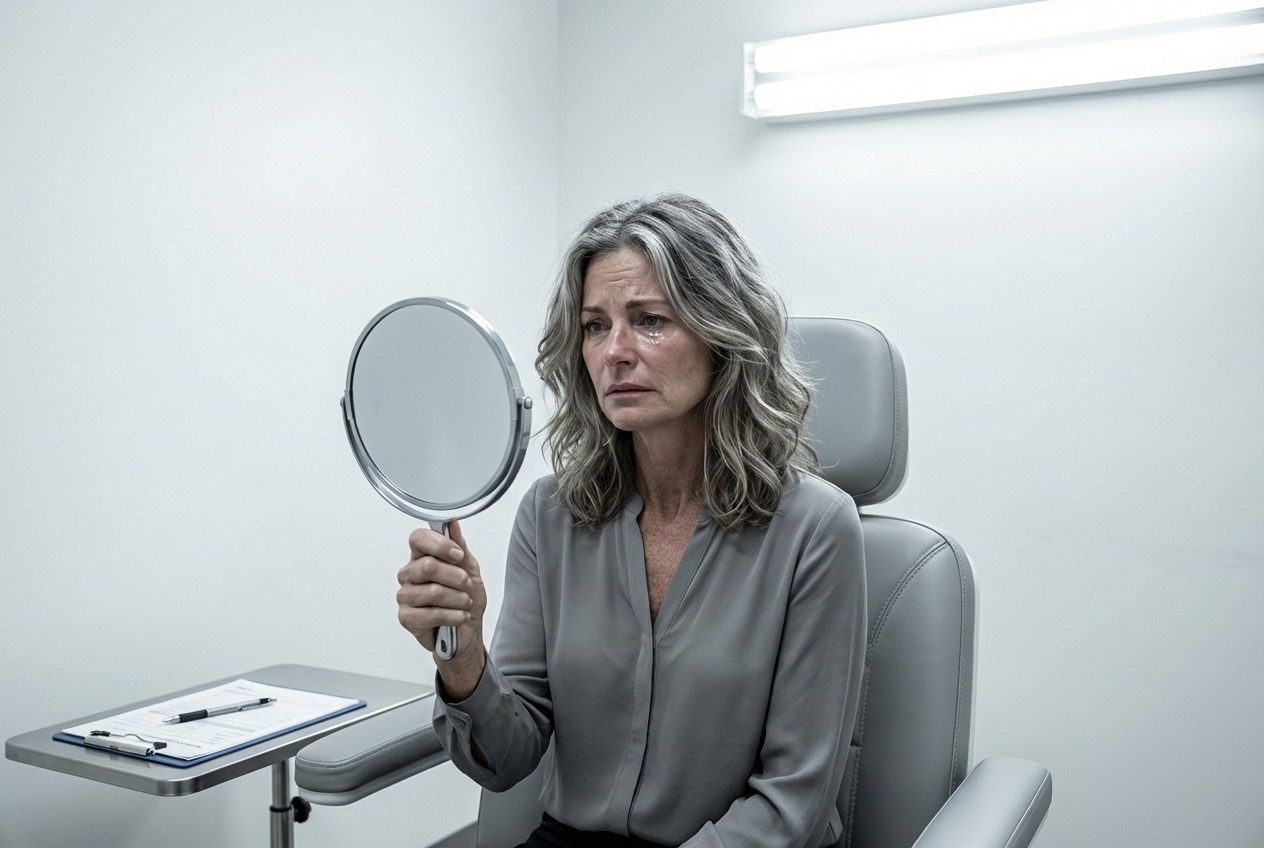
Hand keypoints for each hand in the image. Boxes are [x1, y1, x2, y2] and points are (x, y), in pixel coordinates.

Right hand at [397, 520, 486, 697]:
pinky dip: (454, 616)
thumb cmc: (465, 599)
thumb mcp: (469, 569)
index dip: (439, 544)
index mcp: (421, 557)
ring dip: (458, 599)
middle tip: (467, 585)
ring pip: (433, 591)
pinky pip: (432, 614)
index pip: (417, 538)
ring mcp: (405, 596)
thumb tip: (452, 525)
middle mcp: (409, 574)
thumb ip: (460, 547)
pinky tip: (459, 616)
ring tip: (465, 603)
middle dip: (457, 577)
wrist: (467, 631)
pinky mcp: (406, 618)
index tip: (458, 555)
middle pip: (428, 566)